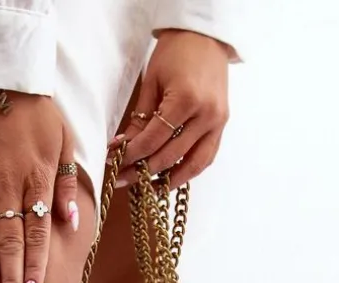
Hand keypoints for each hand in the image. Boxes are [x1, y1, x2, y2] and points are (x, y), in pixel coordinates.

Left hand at [118, 31, 229, 186]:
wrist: (205, 37)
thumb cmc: (176, 53)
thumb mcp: (152, 84)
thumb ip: (140, 119)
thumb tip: (122, 148)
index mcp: (186, 100)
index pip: (154, 140)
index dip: (133, 155)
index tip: (116, 163)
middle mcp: (206, 115)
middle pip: (171, 156)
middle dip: (144, 170)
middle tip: (124, 179)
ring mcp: (218, 122)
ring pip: (193, 165)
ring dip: (169, 180)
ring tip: (148, 188)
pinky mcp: (222, 125)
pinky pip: (206, 157)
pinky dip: (188, 171)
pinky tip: (170, 178)